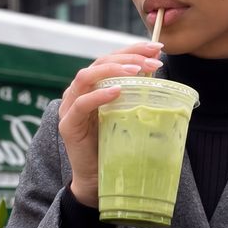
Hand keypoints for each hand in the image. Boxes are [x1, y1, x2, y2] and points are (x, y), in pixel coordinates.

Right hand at [58, 42, 162, 207]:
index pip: (111, 58)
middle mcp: (78, 92)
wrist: (97, 180)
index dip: (132, 49)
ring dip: (114, 70)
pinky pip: (81, 104)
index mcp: (93, 86)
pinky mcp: (68, 125)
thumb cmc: (115, 146)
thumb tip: (159, 73)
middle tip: (152, 60)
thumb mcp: (128, 114)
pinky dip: (99, 95)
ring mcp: (70, 107)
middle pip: (99, 62)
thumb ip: (136, 95)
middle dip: (128, 57)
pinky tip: (117, 91)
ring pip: (87, 76)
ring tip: (137, 71)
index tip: (156, 47)